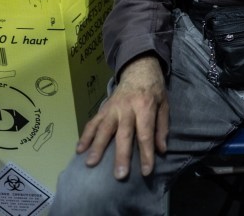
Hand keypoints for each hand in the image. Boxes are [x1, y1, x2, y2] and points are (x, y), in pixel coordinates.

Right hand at [75, 54, 168, 179]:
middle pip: (123, 135)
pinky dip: (85, 135)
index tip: (146, 171)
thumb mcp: (164, 105)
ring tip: (90, 163)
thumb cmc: (154, 90)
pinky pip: (93, 122)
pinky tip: (79, 149)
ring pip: (104, 129)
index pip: (145, 134)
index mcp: (145, 107)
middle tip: (119, 174)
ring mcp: (112, 108)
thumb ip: (162, 127)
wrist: (138, 68)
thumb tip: (161, 150)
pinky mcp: (103, 108)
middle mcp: (127, 108)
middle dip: (121, 155)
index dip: (146, 153)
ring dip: (97, 146)